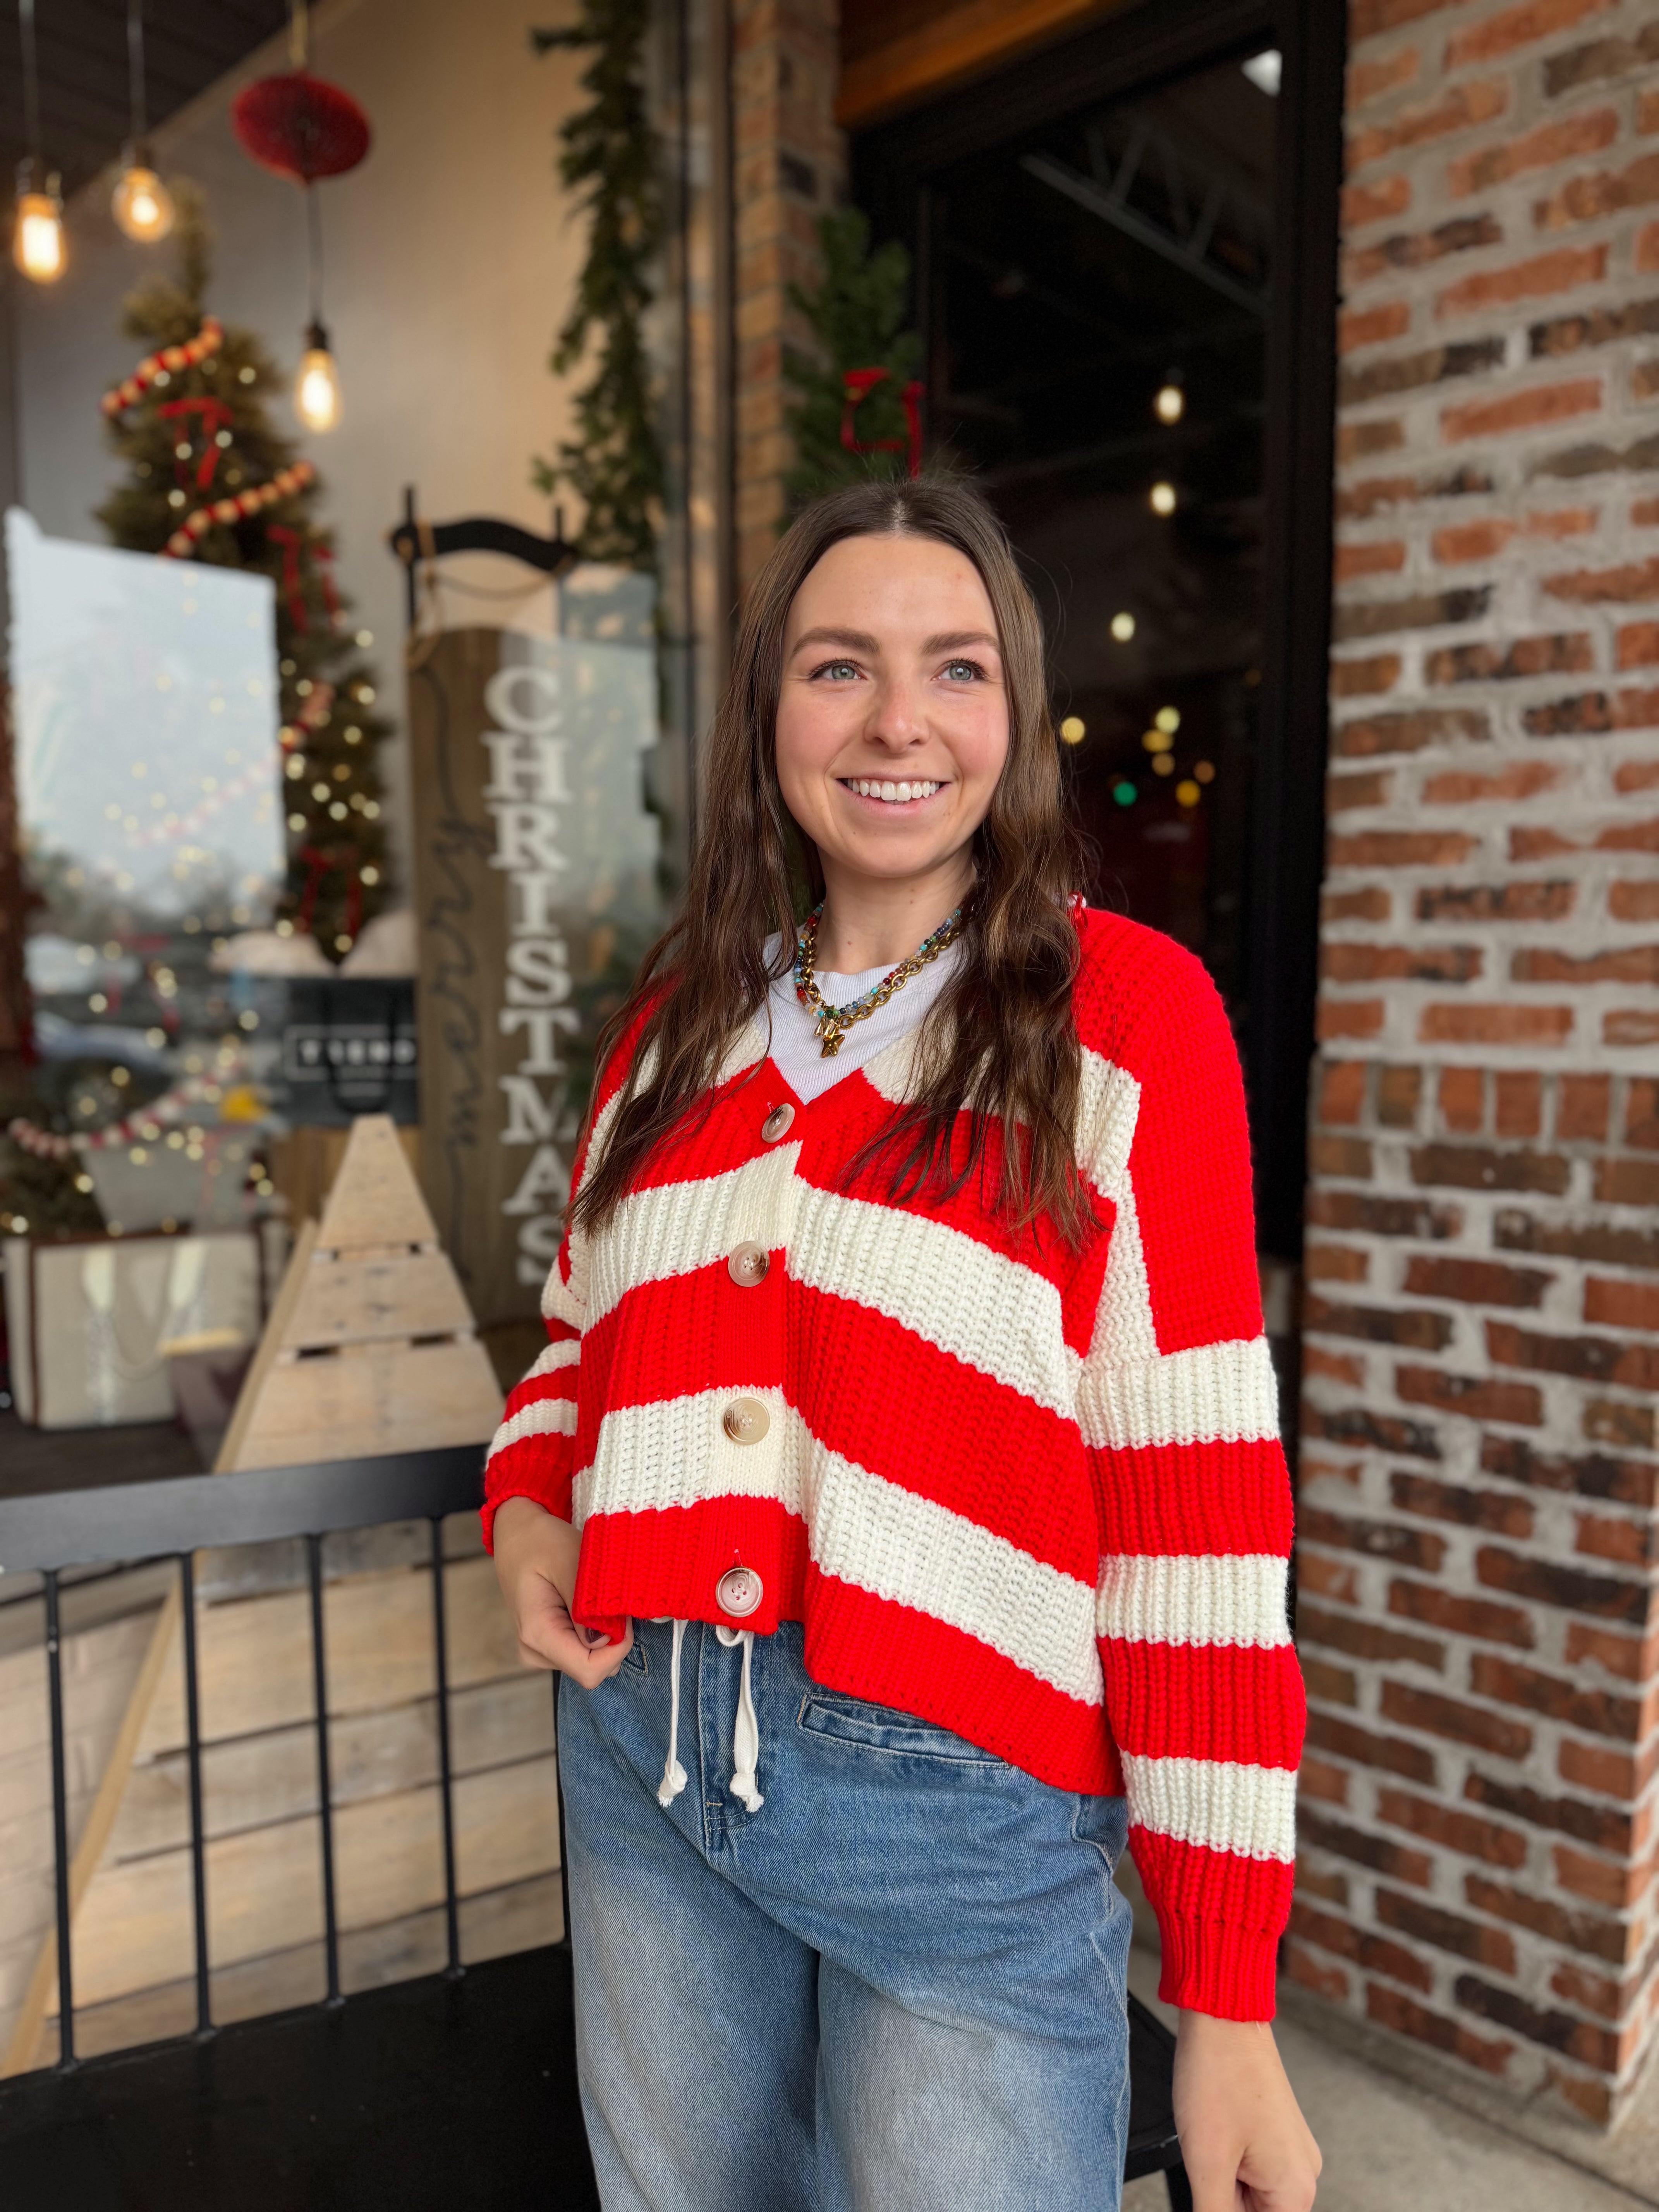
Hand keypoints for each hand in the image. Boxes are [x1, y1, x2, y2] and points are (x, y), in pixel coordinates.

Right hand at [491, 1496, 633, 1689]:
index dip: (617, 1649)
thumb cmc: (542, 1541)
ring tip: (589, 1595)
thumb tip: (607, 1642)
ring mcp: (538, 1651)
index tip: (623, 1614)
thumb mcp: (570, 1561)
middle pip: (592, 1668)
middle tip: (607, 1597)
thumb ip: (587, 1605)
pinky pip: (583, 1651)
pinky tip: (583, 1604)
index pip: (589, 1670)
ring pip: (591, 1661)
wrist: (518, 1534)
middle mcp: (534, 1651)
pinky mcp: (547, 1645)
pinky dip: (595, 1631)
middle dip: (612, 1639)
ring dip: (604, 1633)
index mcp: (537, 1634)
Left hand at [1173, 2011, 1319, 2210]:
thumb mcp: (1206, 2163)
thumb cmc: (1219, 2075)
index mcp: (1295, 2191)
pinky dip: (1227, 2161)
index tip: (1212, 2188)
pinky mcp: (1276, 2133)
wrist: (1223, 2015)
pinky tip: (1214, 2131)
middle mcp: (1303, 2173)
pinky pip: (1251, 2167)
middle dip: (1223, 2199)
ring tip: (1211, 2139)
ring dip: (1222, 2180)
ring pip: (1249, 2194)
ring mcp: (1291, 2150)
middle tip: (1209, 2158)